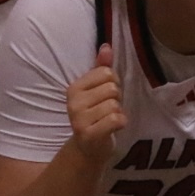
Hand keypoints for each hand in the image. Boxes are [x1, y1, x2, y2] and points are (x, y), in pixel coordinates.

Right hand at [67, 43, 125, 160]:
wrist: (88, 149)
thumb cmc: (95, 116)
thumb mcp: (96, 91)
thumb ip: (101, 68)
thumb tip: (106, 46)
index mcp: (74, 88)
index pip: (106, 72)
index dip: (113, 83)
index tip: (106, 96)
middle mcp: (73, 103)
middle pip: (112, 88)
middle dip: (117, 99)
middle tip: (108, 110)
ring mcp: (79, 119)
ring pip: (114, 104)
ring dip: (118, 113)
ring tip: (108, 119)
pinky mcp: (89, 134)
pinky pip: (116, 119)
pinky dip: (120, 123)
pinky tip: (113, 128)